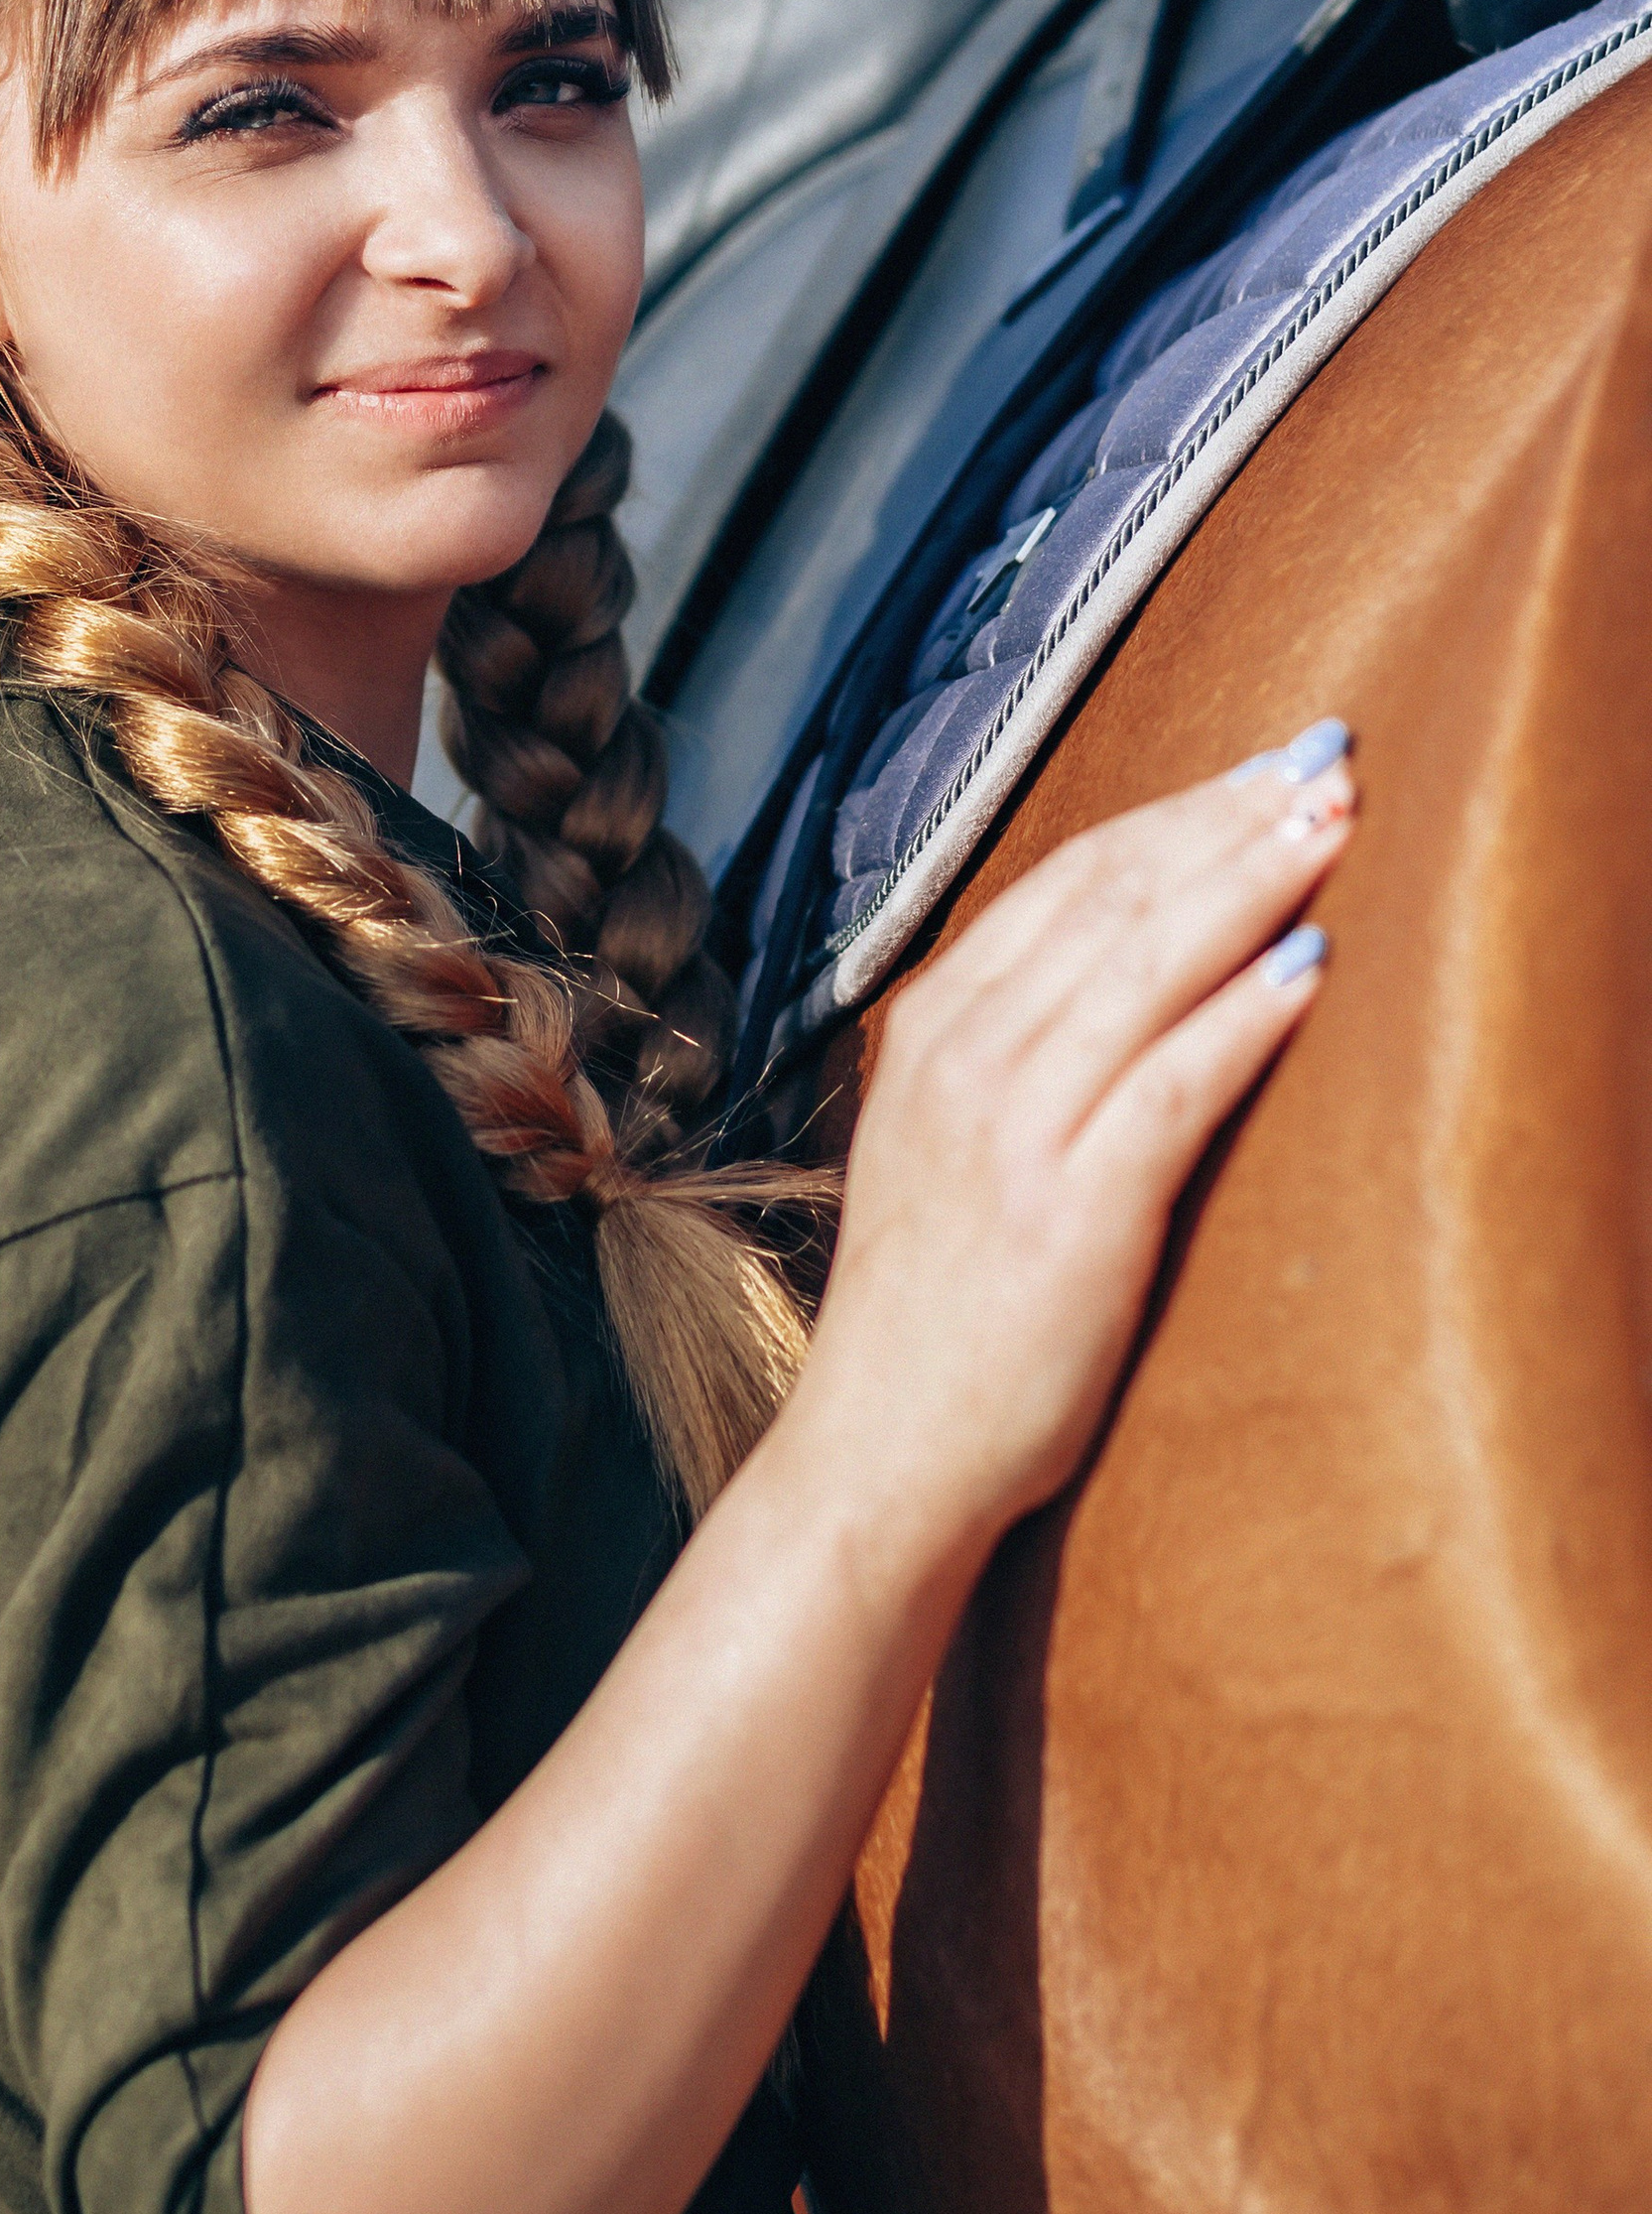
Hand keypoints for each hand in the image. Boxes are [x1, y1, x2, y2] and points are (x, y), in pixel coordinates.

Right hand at [796, 727, 1354, 1567]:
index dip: (1172, 813)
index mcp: (932, 1029)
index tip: (1260, 768)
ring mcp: (1012, 1125)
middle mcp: (964, 1055)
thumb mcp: (940, 1142)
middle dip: (1226, 817)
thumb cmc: (933, 1314)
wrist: (880, 1454)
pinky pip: (1173, 1080)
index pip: (1068, 879)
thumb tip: (1113, 967)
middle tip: (1322, 759)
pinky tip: (1309, 960)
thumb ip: (1008, 1048)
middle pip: (1115, 897)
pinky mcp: (1070, 1204)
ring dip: (1251, 878)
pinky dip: (1243, 1010)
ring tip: (1333, 823)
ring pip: (1148, 962)